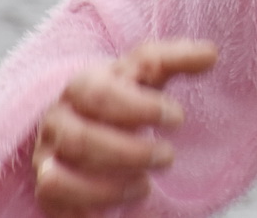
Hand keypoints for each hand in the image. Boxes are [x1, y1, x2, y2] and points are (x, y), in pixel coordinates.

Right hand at [31, 38, 218, 215]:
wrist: (87, 117)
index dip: (141, 108)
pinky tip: (117, 210)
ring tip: (145, 186)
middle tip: (168, 157)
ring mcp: (46, 157)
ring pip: (58, 179)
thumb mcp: (148, 72)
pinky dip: (84, 210)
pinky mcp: (45, 189)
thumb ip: (176, 58)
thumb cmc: (125, 93)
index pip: (101, 95)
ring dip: (107, 188)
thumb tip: (210, 54)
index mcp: (82, 86)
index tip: (178, 117)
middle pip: (81, 140)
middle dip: (130, 153)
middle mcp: (57, 121)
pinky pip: (53, 205)